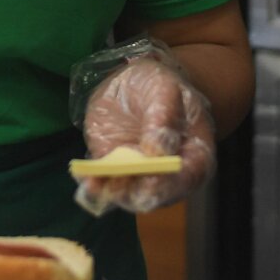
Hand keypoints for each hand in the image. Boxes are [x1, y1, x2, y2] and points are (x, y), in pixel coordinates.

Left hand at [75, 47, 215, 215]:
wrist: (133, 84)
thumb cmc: (158, 87)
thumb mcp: (164, 90)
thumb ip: (164, 118)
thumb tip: (157, 152)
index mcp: (193, 153)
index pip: (189, 177)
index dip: (171, 183)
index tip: (152, 180)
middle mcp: (169, 173)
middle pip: (156, 194)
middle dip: (136, 193)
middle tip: (118, 183)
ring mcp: (140, 175)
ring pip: (128, 195)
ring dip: (111, 192)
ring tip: (96, 182)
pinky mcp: (114, 170)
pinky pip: (105, 184)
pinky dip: (94, 185)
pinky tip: (85, 176)